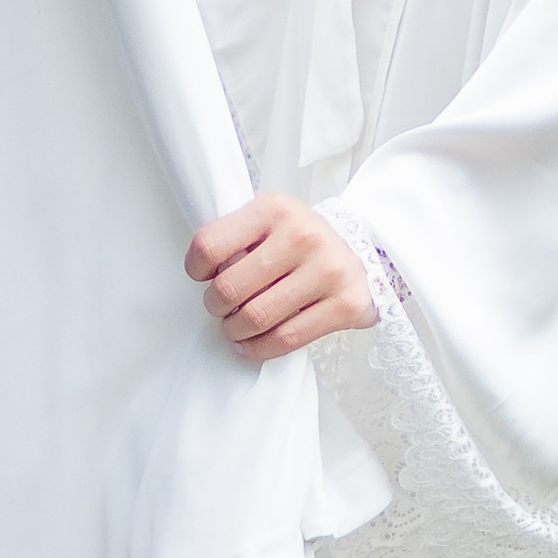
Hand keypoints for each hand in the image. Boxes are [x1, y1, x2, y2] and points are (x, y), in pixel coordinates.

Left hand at [186, 192, 377, 362]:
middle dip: (215, 305)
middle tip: (219, 307)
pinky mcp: (344, 305)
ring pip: (256, 318)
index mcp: (275, 209)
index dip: (195, 267)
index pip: (211, 244)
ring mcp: (326, 271)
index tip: (200, 275)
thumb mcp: (269, 218)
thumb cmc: (301, 238)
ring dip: (234, 330)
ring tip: (234, 327)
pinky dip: (259, 348)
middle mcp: (302, 236)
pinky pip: (286, 339)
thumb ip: (236, 233)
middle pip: (230, 288)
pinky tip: (251, 344)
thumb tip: (201, 268)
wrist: (362, 252)